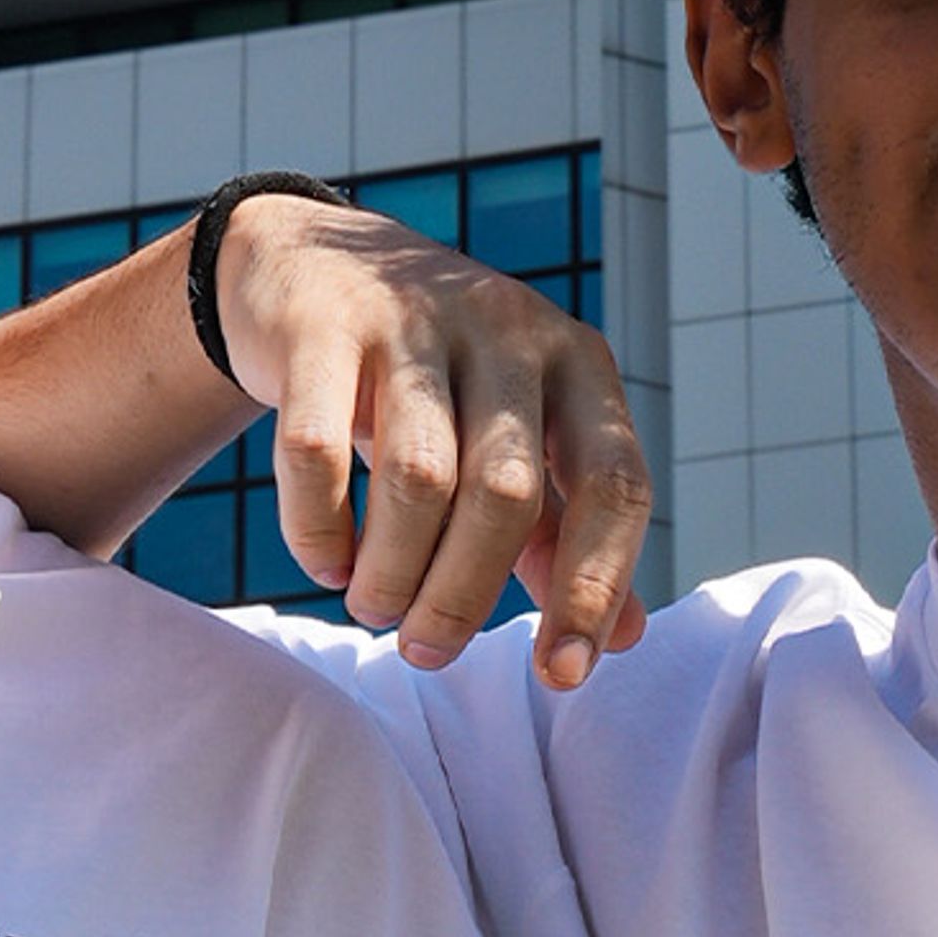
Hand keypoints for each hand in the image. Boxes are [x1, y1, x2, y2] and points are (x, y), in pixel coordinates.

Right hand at [214, 193, 652, 687]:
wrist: (312, 262)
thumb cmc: (433, 379)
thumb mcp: (513, 437)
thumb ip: (561, 531)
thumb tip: (625, 637)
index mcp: (577, 363)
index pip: (615, 484)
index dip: (595, 587)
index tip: (559, 674)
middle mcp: (508, 329)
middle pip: (507, 492)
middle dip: (464, 594)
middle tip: (425, 650)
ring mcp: (412, 318)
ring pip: (418, 476)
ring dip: (393, 570)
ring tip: (373, 607)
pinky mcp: (321, 323)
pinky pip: (316, 450)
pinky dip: (319, 526)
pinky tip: (325, 561)